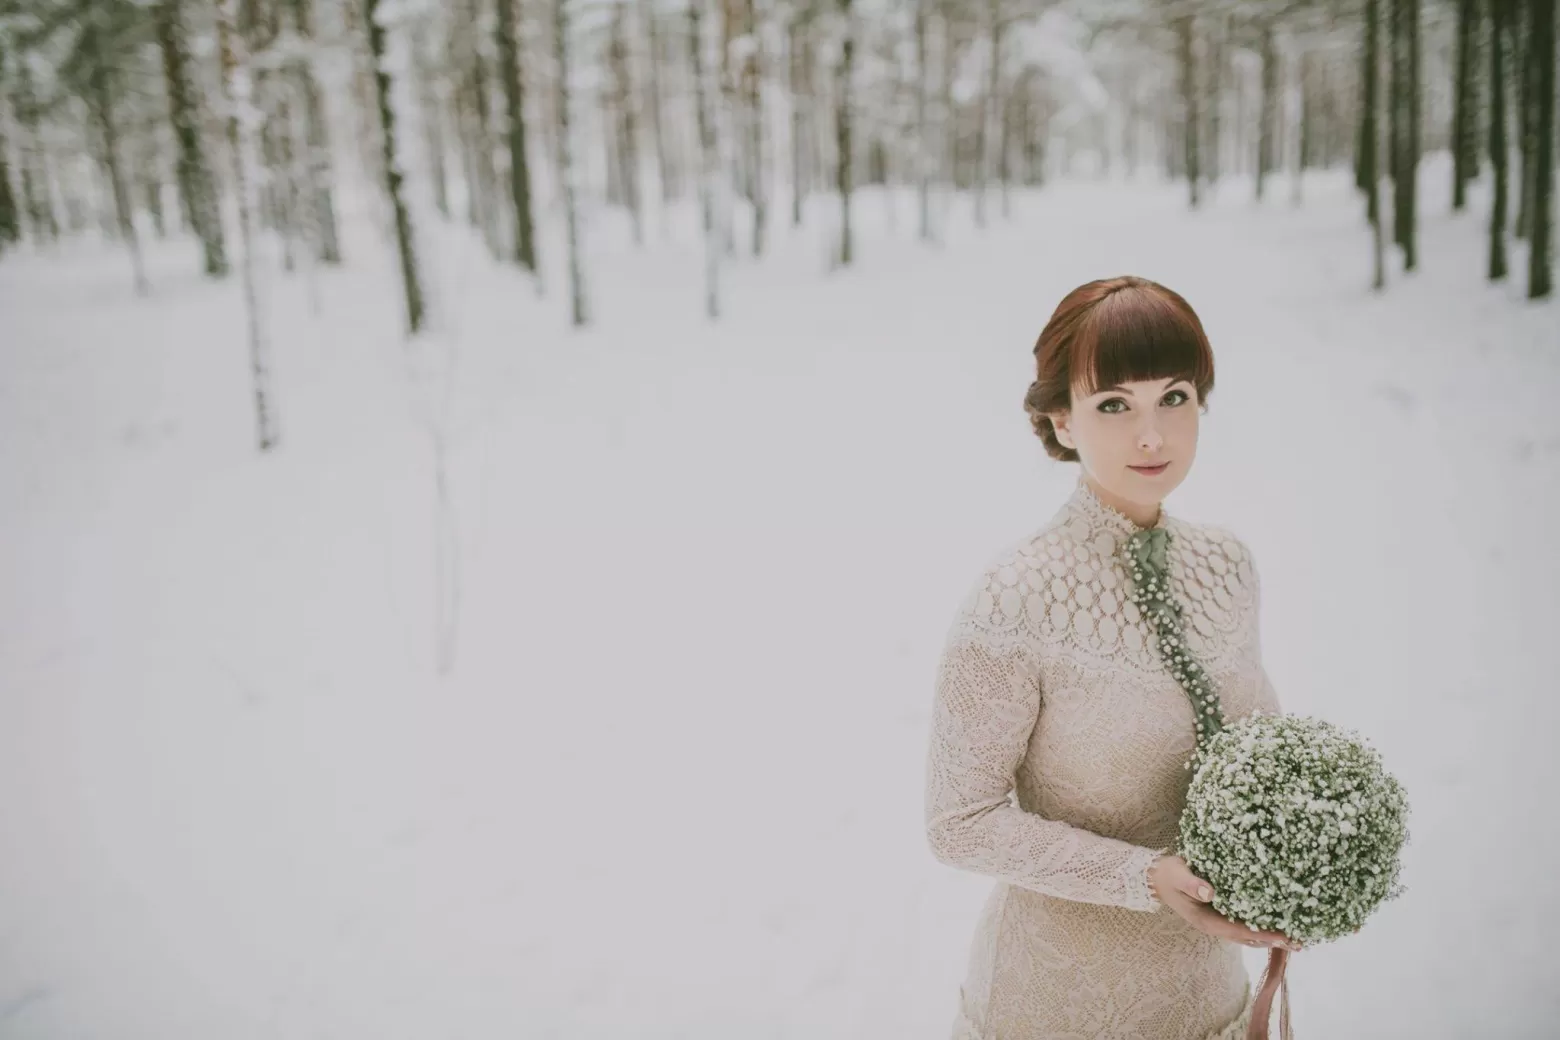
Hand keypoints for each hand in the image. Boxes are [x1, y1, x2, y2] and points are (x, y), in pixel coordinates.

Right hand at [1148, 854, 1301, 951]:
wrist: (1157, 878)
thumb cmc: (1168, 875)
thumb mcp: (1177, 875)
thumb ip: (1191, 883)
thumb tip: (1211, 892)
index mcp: (1206, 921)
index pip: (1238, 931)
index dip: (1261, 935)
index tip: (1283, 937)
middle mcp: (1216, 925)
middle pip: (1248, 938)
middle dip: (1273, 940)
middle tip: (1300, 942)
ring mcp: (1219, 921)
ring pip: (1249, 934)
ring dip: (1271, 936)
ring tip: (1295, 938)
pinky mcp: (1222, 913)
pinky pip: (1245, 923)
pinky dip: (1262, 925)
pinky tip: (1278, 921)